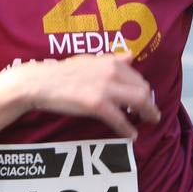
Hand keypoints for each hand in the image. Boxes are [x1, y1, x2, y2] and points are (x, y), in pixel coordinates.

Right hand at [16, 54, 158, 137]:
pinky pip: (119, 119)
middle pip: (143, 90)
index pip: (138, 78)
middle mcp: (112, 73)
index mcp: (111, 62)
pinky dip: (127, 129)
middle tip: (151, 114)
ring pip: (138, 102)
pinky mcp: (97, 105)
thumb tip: (130, 55)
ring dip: (147, 114)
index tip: (146, 99)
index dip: (145, 90)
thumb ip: (112, 59)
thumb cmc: (63, 73)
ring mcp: (105, 89)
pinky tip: (131, 136)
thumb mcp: (90, 60)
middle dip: (150, 104)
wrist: (42, 83)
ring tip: (148, 122)